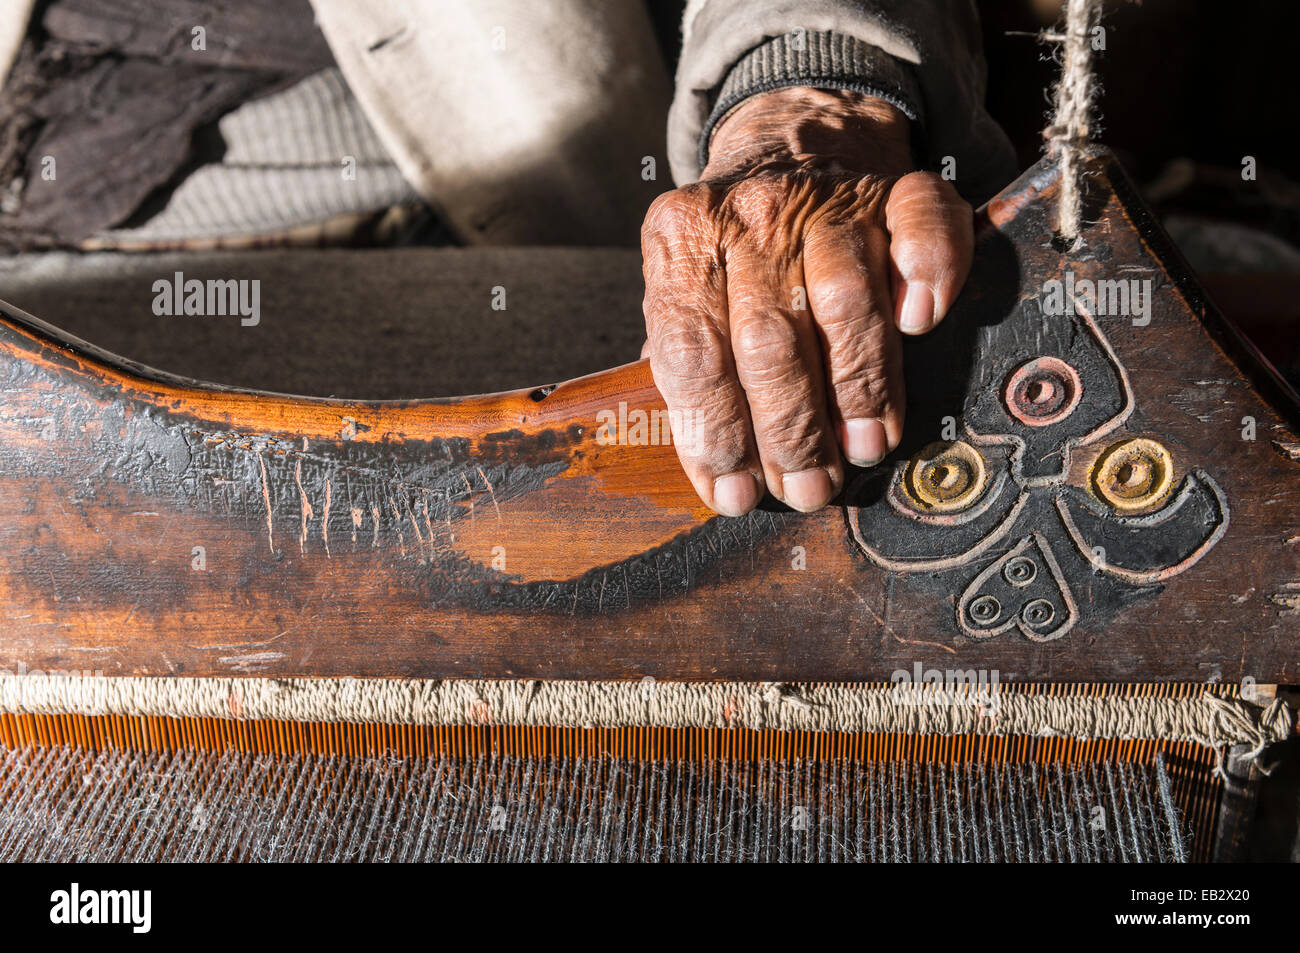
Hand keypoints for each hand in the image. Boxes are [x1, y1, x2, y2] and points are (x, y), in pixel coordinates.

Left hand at [640, 87, 972, 514]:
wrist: (792, 145)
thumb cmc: (734, 252)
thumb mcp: (684, 295)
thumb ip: (685, 374)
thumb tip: (717, 477)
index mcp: (681, 241)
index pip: (691, 353)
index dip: (715, 434)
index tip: (738, 495)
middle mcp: (750, 215)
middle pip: (769, 339)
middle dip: (791, 431)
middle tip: (810, 488)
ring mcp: (827, 199)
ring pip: (845, 300)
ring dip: (859, 387)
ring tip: (864, 448)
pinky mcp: (898, 189)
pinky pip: (925, 227)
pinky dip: (928, 275)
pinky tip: (920, 323)